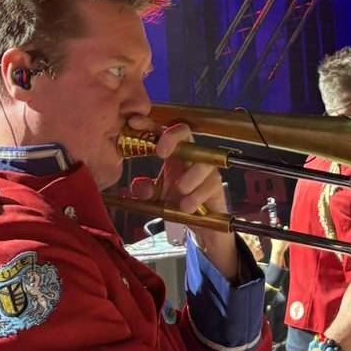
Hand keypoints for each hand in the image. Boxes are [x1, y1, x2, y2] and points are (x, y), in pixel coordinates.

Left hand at [130, 122, 235, 277]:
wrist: (201, 226)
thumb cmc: (179, 202)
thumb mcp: (158, 198)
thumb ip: (146, 190)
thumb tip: (138, 185)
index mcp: (172, 154)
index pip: (161, 132)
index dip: (148, 124)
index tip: (134, 124)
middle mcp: (189, 156)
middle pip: (185, 132)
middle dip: (172, 137)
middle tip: (160, 152)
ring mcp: (206, 170)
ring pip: (202, 162)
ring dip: (189, 176)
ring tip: (179, 190)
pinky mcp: (217, 186)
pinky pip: (210, 185)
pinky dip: (196, 196)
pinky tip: (187, 206)